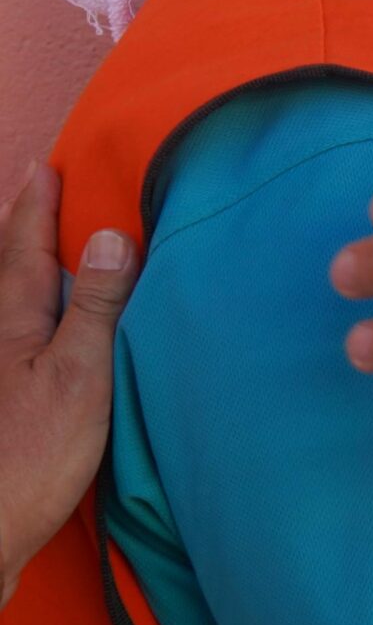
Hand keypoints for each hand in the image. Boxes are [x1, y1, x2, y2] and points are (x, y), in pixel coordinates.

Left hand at [0, 168, 137, 606]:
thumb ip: (96, 308)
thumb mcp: (79, 377)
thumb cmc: (30, 458)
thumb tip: (110, 236)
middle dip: (17, 229)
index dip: (36, 208)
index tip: (45, 166)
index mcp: (13, 325)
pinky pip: (10, 338)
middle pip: (2, 272)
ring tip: (28, 245)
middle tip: (30, 190)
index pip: (24, 250)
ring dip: (15, 270)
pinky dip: (22, 315)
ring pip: (2, 306)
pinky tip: (35, 331)